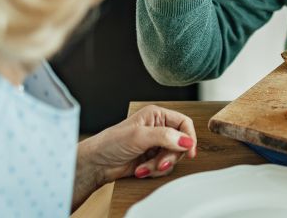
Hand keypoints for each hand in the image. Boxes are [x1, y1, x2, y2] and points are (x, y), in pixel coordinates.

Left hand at [72, 105, 196, 208]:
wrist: (97, 164)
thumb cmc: (111, 143)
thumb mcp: (139, 136)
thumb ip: (165, 136)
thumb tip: (186, 141)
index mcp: (157, 115)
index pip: (183, 123)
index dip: (189, 137)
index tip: (189, 151)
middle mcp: (158, 128)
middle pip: (180, 143)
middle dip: (169, 156)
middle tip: (159, 163)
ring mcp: (156, 145)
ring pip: (173, 158)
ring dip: (159, 166)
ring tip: (144, 167)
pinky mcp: (152, 159)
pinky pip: (164, 168)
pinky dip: (153, 171)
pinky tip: (140, 169)